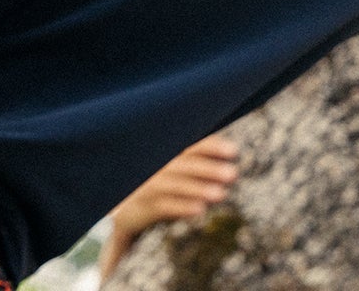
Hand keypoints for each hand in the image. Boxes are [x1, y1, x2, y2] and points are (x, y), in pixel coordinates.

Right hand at [99, 136, 240, 279]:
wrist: (124, 212)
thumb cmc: (157, 186)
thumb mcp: (173, 170)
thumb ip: (195, 162)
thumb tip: (233, 157)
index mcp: (163, 153)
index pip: (188, 145)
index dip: (210, 146)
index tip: (234, 151)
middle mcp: (153, 166)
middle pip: (182, 163)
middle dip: (208, 168)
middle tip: (233, 174)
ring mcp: (144, 186)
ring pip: (172, 184)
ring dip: (198, 188)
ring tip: (222, 194)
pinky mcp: (140, 208)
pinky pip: (163, 206)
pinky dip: (181, 207)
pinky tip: (200, 210)